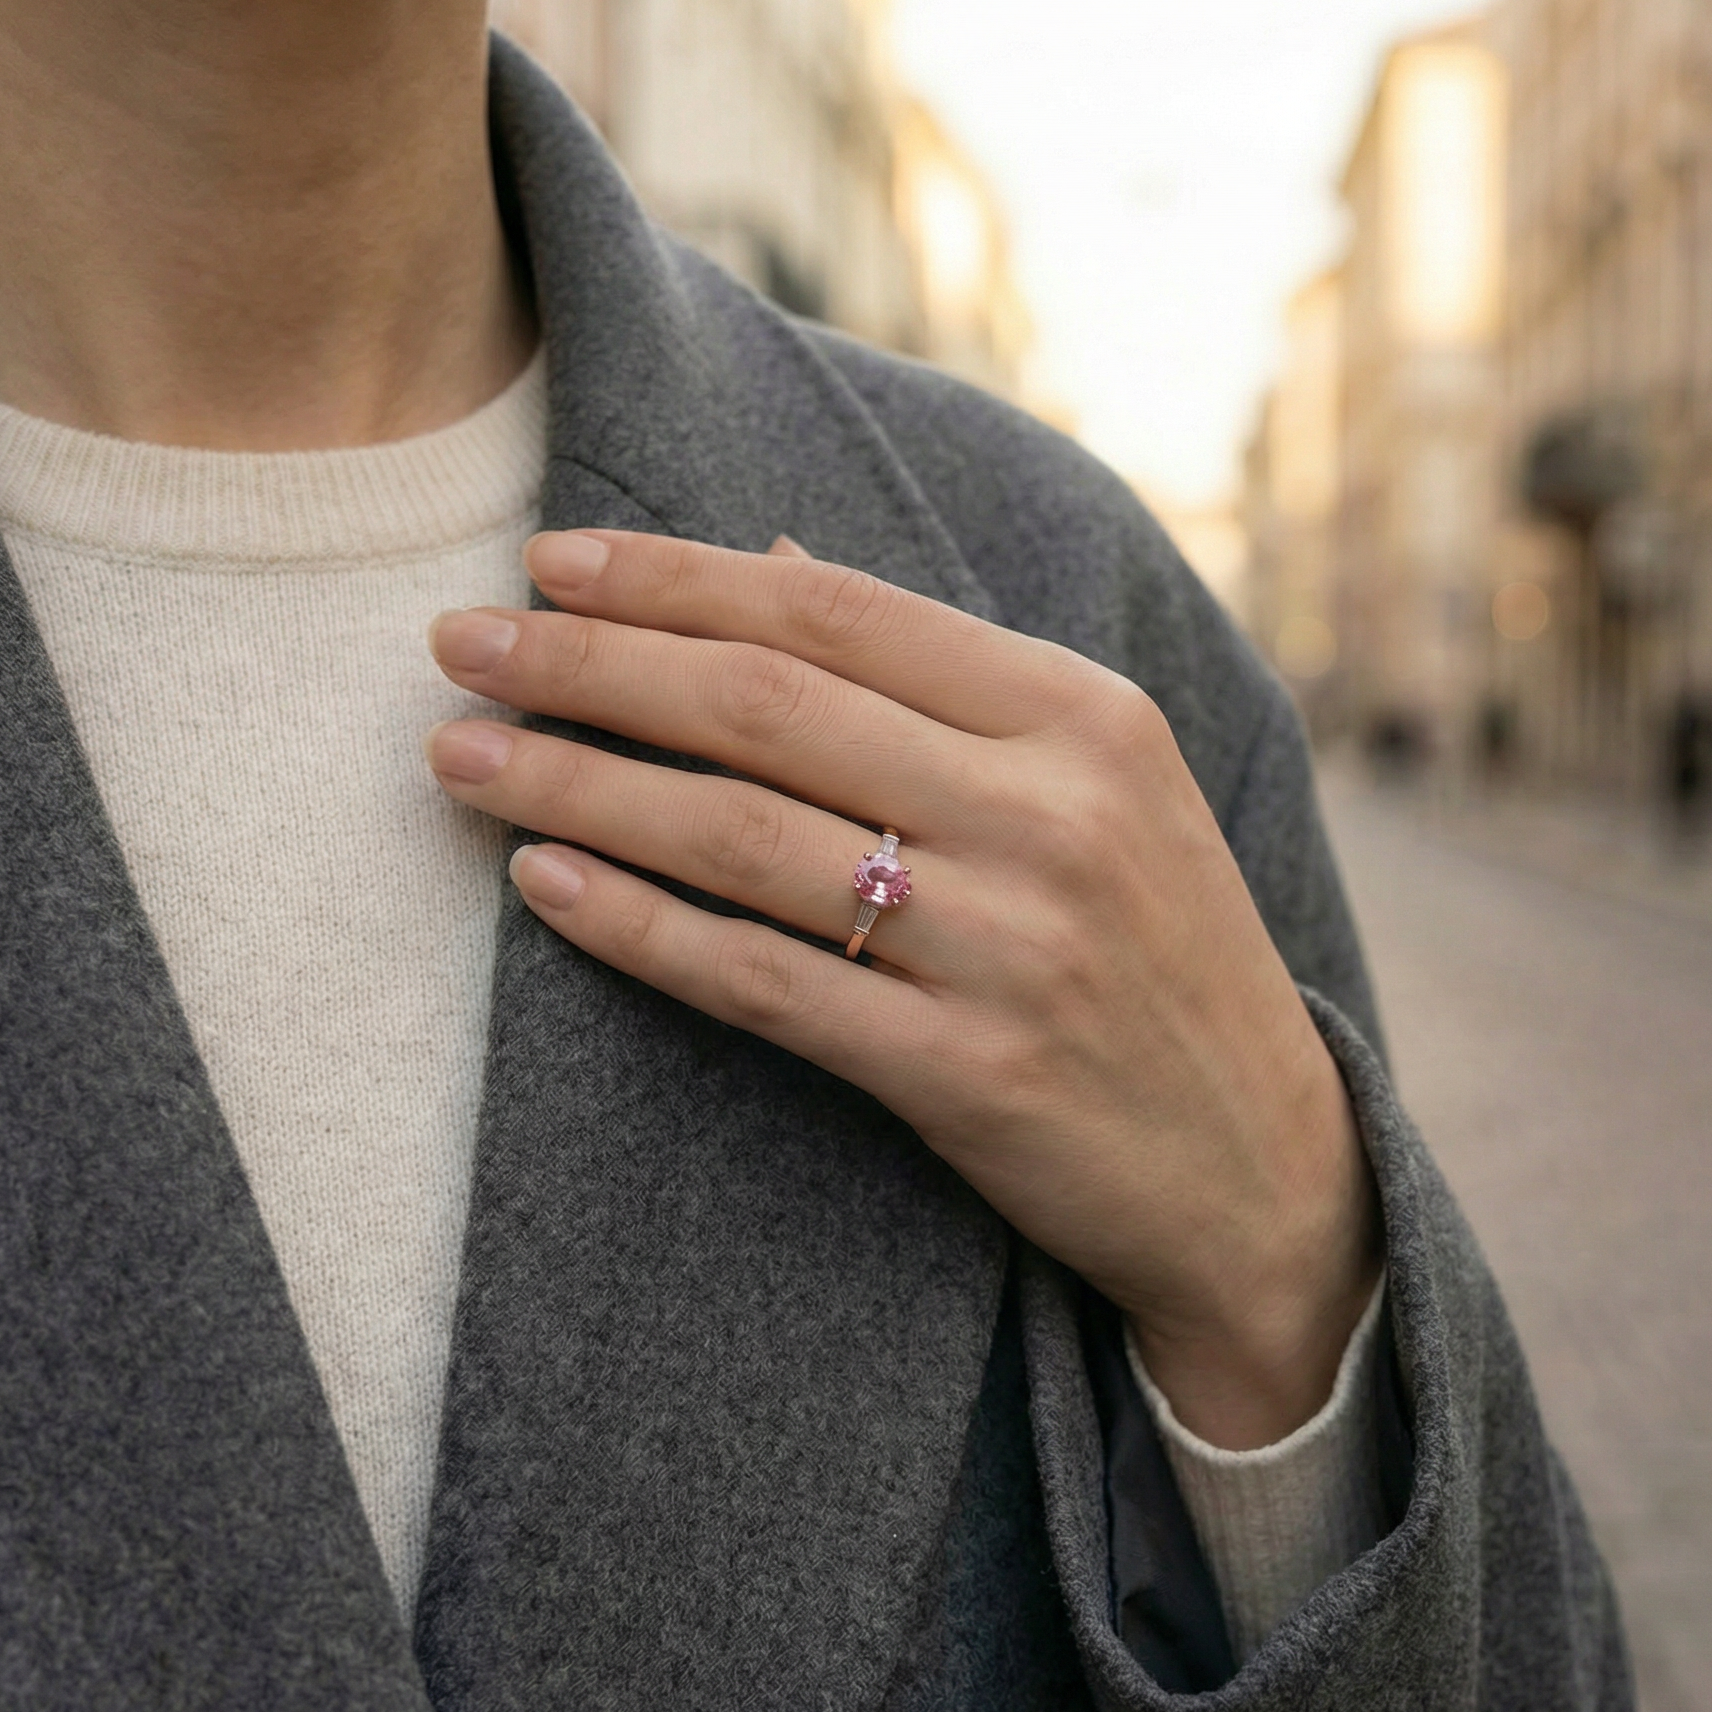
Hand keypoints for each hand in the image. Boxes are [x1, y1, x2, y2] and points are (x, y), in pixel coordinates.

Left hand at [425, 529, 1380, 1448]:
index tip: (549, 561)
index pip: (836, 608)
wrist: (1256, 1163)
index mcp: (1082, 715)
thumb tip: (772, 548)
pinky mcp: (964, 1072)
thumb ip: (944, 673)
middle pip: (764, 704)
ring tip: (455, 756)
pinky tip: (542, 886)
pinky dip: (637, 928)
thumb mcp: (1101, 778)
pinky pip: (760, 981)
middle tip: (455, 643)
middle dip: (587, 662)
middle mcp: (1049, 813)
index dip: (673, 576)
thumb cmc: (1158, 948)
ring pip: (740, 836)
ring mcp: (1008, 945)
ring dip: (576, 785)